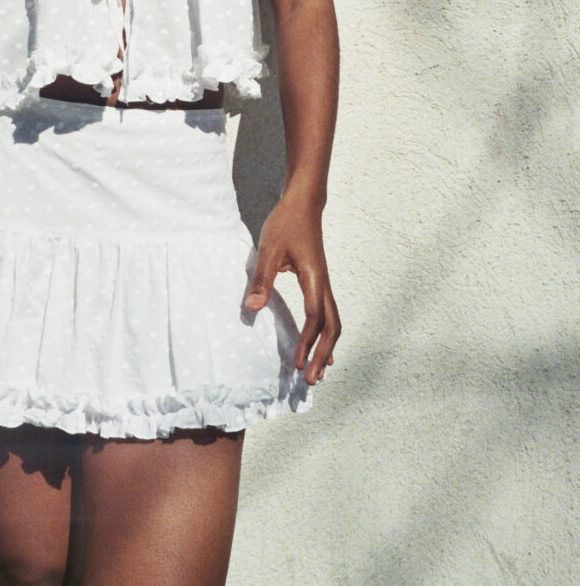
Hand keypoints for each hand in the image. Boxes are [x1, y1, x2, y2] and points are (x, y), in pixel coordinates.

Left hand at [243, 195, 340, 385]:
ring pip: (333, 322)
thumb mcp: (268, 249)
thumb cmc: (286, 224)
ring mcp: (324, 283)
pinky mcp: (319, 282)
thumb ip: (262, 279)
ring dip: (326, 348)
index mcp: (315, 279)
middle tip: (312, 381)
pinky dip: (325, 334)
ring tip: (318, 372)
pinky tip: (319, 347)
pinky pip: (327, 314)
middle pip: (332, 327)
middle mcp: (324, 284)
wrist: (303, 204)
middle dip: (323, 355)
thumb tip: (252, 309)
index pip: (315, 318)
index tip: (297, 364)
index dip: (307, 343)